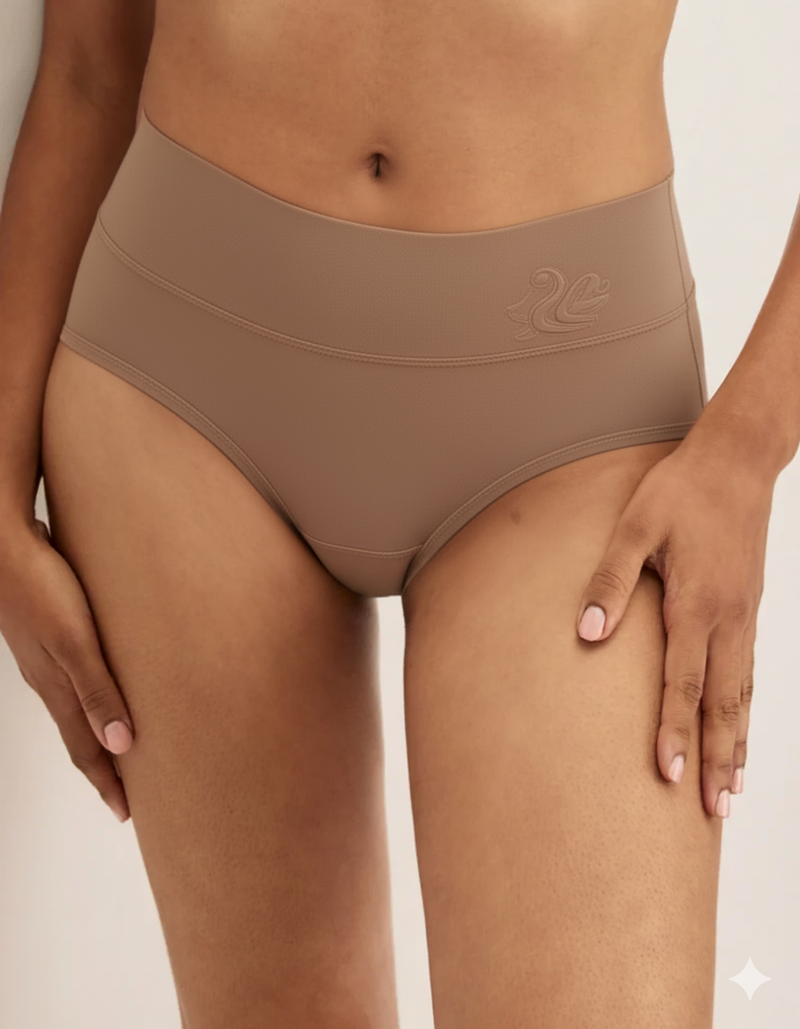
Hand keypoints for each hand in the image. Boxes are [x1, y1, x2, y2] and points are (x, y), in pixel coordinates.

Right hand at [0, 518, 133, 821]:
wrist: (4, 540)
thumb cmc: (40, 586)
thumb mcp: (74, 641)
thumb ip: (97, 689)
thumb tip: (121, 744)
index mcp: (56, 686)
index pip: (86, 747)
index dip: (107, 780)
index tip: (125, 812)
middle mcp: (49, 676)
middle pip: (80, 732)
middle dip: (103, 765)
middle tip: (126, 793)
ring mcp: (45, 653)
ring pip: (76, 703)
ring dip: (98, 729)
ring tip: (118, 746)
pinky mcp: (49, 628)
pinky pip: (75, 673)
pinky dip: (92, 693)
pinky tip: (100, 683)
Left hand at [574, 433, 772, 818]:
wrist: (736, 460)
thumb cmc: (679, 490)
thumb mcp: (633, 527)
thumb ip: (609, 581)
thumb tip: (587, 633)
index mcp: (694, 602)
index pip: (683, 683)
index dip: (676, 732)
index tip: (670, 777)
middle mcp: (727, 618)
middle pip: (722, 703)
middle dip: (717, 759)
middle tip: (714, 811)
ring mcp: (744, 615)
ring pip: (741, 693)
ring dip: (737, 744)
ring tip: (733, 791)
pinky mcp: (749, 607)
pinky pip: (749, 672)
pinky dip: (745, 710)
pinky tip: (740, 730)